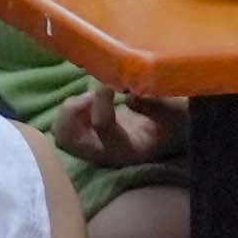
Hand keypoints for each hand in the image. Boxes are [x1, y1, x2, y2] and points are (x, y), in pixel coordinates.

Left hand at [58, 85, 179, 170]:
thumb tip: (130, 97)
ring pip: (61, 133)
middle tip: (90, 96)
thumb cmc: (176, 120)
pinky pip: (62, 127)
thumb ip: (158, 104)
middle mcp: (107, 154)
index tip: (110, 83)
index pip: (102, 126)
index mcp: (131, 148)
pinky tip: (89, 101)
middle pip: (68, 139)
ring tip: (91, 98)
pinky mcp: (85, 140)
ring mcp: (93, 148)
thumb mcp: (177, 111)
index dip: (101, 99)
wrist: (172, 132)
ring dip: (69, 110)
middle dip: (72, 111)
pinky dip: (69, 110)